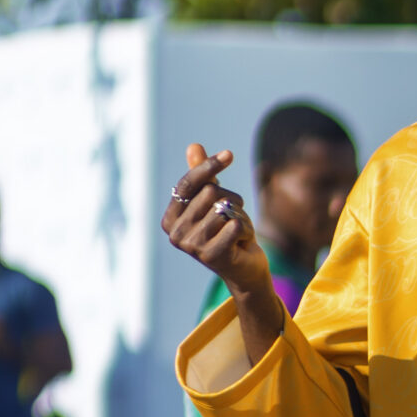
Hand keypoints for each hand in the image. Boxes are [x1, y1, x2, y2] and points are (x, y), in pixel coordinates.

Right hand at [164, 143, 283, 364]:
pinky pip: (235, 224)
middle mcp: (175, 234)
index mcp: (170, 219)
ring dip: (241, 215)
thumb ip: (203, 176)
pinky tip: (243, 242)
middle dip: (231, 199)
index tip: (229, 154)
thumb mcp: (214, 202)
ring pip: (225, 208)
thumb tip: (194, 145)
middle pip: (210, 193)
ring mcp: (192, 246)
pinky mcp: (212, 256)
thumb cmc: (227, 233)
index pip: (189, 183)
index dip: (209, 166)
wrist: (245, 270)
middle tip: (233, 218)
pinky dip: (247, 229)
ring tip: (237, 232)